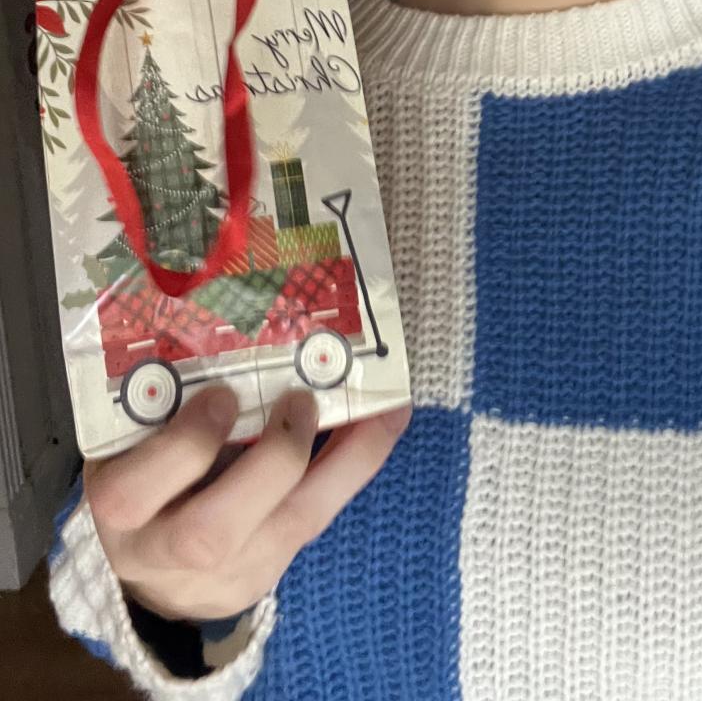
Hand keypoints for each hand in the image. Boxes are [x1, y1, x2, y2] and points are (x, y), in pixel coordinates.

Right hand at [83, 386, 411, 620]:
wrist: (147, 562)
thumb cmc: (144, 469)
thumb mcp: (134, 437)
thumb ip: (166, 400)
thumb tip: (228, 322)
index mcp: (118, 506)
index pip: (132, 494)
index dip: (184, 446)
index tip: (220, 396)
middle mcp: (162, 553)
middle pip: (212, 532)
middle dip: (272, 461)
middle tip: (302, 400)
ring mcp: (218, 576)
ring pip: (287, 532)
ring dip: (341, 462)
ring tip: (375, 408)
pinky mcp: (261, 579)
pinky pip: (315, 523)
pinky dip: (352, 469)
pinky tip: (382, 424)